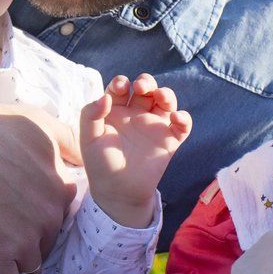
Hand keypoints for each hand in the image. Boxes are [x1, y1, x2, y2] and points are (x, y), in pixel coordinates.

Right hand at [0, 89, 81, 273]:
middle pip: (46, 247)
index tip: (22, 220)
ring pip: (31, 271)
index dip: (42, 223)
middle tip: (4, 237)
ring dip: (16, 269)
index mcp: (61, 190)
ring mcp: (25, 239)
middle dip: (29, 245)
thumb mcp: (41, 123)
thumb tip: (81, 157)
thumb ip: (68, 141)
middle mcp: (49, 218)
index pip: (60, 221)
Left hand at [80, 74, 191, 226]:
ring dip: (166, 94)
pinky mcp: (169, 140)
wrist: (118, 191)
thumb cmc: (100, 164)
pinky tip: (177, 118)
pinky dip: (184, 118)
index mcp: (116, 111)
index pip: (121, 88)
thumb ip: (90, 115)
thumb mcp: (88, 139)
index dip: (121, 82)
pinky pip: (182, 126)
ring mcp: (154, 126)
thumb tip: (105, 97)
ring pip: (166, 101)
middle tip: (142, 87)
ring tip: (161, 96)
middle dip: (146, 82)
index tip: (121, 87)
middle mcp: (137, 114)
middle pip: (146, 89)